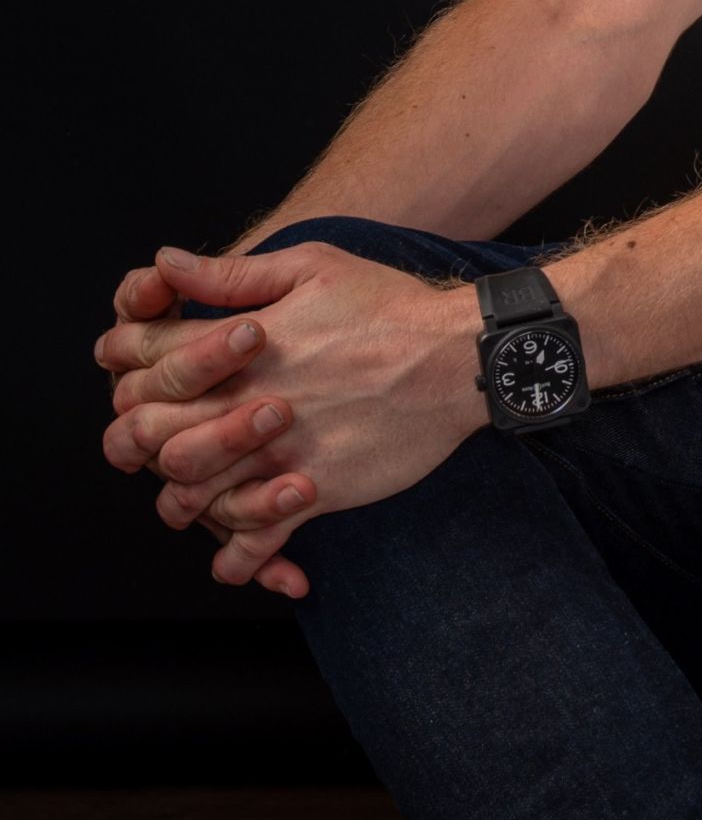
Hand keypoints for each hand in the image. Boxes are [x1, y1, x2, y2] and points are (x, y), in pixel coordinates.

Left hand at [98, 241, 483, 589]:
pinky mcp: (313, 492)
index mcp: (240, 341)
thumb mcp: (310, 267)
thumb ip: (231, 274)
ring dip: (178, 497)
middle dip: (136, 437)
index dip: (126, 366)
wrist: (456, 358)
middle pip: (148, 433)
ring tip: (190, 492)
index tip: (136, 374)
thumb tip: (165, 261)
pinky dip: (236, 558)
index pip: (146, 359)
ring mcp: (276, 451)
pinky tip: (233, 556)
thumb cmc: (389, 305)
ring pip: (188, 494)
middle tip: (153, 439)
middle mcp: (248, 399)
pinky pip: (254, 541)